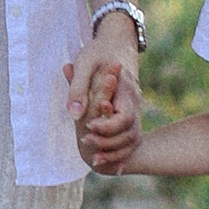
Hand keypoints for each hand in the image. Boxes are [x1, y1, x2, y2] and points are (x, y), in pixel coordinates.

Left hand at [65, 49, 143, 171]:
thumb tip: (75, 115)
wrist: (116, 43)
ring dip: (114, 151)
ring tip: (93, 158)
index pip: (124, 118)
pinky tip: (109, 165)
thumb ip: (78, 88)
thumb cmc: (97, 52)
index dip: (107, 128)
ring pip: (132, 139)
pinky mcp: (128, 114)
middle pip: (130, 132)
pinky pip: (129, 139)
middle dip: (108, 142)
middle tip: (85, 142)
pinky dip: (120, 152)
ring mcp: (134, 109)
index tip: (87, 128)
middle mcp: (134, 102)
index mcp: (125, 90)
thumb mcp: (84, 64)